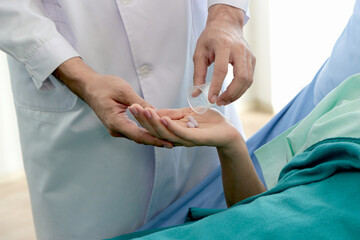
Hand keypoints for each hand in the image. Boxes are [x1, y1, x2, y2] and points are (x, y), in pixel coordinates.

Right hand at [54, 57, 172, 147]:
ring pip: (138, 136)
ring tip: (171, 139)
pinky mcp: (119, 125)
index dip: (155, 140)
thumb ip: (140, 103)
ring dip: (153, 137)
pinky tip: (158, 131)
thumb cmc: (104, 86)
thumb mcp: (124, 91)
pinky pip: (135, 131)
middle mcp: (116, 129)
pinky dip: (147, 132)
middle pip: (140, 139)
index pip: (139, 136)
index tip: (169, 143)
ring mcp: (117, 128)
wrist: (89, 86)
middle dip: (158, 141)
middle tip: (176, 142)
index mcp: (115, 122)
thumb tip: (155, 111)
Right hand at [128, 104, 241, 147]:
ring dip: (153, 122)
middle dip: (143, 119)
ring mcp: (186, 139)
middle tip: (132, 108)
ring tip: (144, 111)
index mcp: (173, 131)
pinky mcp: (196, 139)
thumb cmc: (208, 122)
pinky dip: (171, 126)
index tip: (132, 106)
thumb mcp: (187, 113)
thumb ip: (172, 113)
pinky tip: (163, 118)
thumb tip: (155, 112)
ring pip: (165, 132)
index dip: (142, 117)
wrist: (228, 131)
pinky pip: (181, 133)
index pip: (154, 125)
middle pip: (155, 130)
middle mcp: (176, 138)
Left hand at [193, 4, 255, 105]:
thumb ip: (198, 73)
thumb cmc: (211, 37)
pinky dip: (241, 89)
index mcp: (224, 45)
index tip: (211, 99)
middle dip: (231, 94)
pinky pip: (249, 79)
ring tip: (224, 100)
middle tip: (219, 102)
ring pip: (248, 80)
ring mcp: (248, 55)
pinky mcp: (252, 60)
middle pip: (241, 77)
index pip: (222, 70)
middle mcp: (239, 50)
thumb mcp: (199, 52)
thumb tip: (196, 93)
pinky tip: (231, 93)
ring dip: (236, 94)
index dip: (216, 87)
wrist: (226, 24)